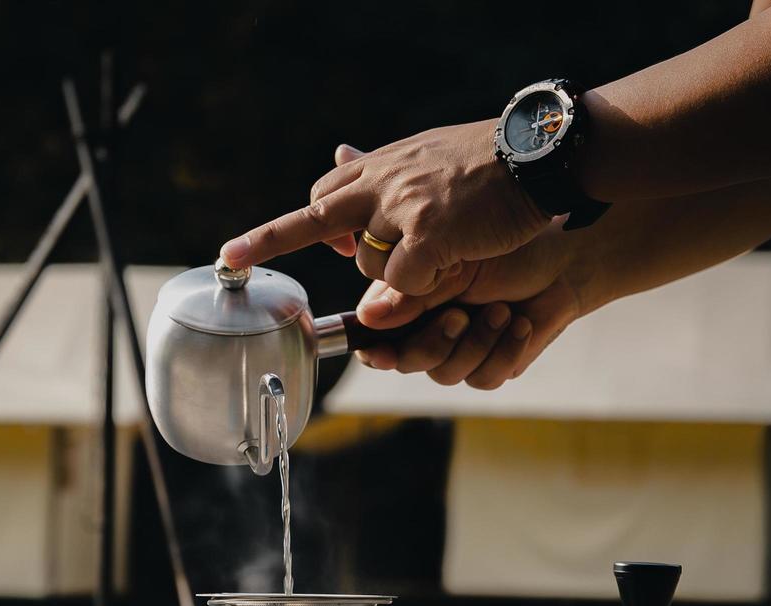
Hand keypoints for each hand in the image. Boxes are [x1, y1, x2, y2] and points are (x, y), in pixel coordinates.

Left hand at [219, 123, 548, 294]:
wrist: (539, 154)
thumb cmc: (492, 163)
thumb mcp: (427, 157)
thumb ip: (383, 173)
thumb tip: (340, 156)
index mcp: (382, 167)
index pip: (322, 194)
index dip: (288, 229)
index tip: (235, 251)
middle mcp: (382, 182)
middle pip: (313, 218)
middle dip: (269, 239)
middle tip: (231, 257)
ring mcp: (401, 206)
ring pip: (372, 263)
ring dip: (400, 271)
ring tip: (448, 248)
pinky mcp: (427, 232)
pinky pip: (405, 281)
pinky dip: (425, 285)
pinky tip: (457, 263)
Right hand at [351, 224, 589, 388]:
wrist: (561, 260)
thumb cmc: (503, 249)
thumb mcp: (449, 262)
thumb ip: (407, 293)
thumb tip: (367, 317)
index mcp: (408, 304)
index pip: (375, 339)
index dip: (374, 350)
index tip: (379, 352)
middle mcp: (429, 331)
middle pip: (407, 362)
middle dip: (433, 343)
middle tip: (459, 315)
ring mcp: (460, 352)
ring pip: (446, 374)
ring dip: (477, 342)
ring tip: (502, 310)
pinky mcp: (493, 365)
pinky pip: (483, 378)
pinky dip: (504, 350)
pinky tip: (521, 323)